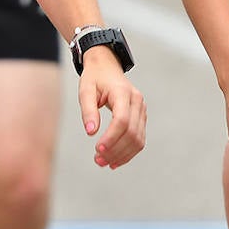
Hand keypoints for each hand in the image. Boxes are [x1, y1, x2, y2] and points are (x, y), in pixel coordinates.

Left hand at [78, 47, 144, 168]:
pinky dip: (128, 152)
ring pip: (138, 138)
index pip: (122, 120)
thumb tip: (91, 132)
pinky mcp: (141, 116)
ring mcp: (142, 109)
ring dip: (122, 154)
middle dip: (115, 150)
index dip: (111, 137)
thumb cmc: (95, 78)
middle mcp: (137, 101)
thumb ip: (88, 110)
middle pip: (131, 132)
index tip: (97, 149)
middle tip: (98, 160)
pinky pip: (139, 138)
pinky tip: (115, 160)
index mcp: (122, 92)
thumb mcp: (86, 90)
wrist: (107, 66)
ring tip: (104, 162)